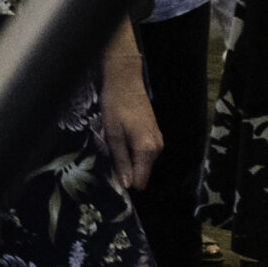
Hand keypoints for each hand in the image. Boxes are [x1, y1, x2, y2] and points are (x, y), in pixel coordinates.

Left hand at [100, 72, 161, 189]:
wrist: (126, 80)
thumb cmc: (116, 105)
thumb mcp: (113, 135)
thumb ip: (121, 161)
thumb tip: (127, 185)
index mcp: (147, 150)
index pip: (140, 181)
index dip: (125, 181)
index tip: (111, 172)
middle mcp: (157, 148)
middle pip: (141, 173)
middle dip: (125, 168)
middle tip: (109, 152)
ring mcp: (158, 141)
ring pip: (142, 163)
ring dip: (127, 158)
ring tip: (114, 142)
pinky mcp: (155, 135)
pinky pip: (143, 153)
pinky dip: (132, 150)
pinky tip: (121, 136)